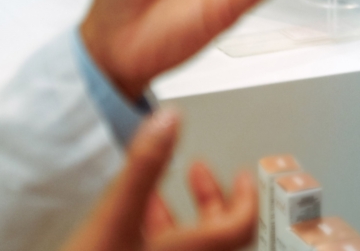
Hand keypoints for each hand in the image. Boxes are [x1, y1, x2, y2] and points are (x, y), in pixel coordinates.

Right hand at [61, 109, 256, 250]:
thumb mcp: (113, 216)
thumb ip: (144, 166)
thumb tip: (168, 122)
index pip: (240, 227)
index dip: (246, 197)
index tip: (242, 175)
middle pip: (217, 237)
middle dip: (208, 199)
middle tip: (200, 173)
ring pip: (189, 248)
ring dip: (179, 217)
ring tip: (158, 192)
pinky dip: (157, 236)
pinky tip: (131, 224)